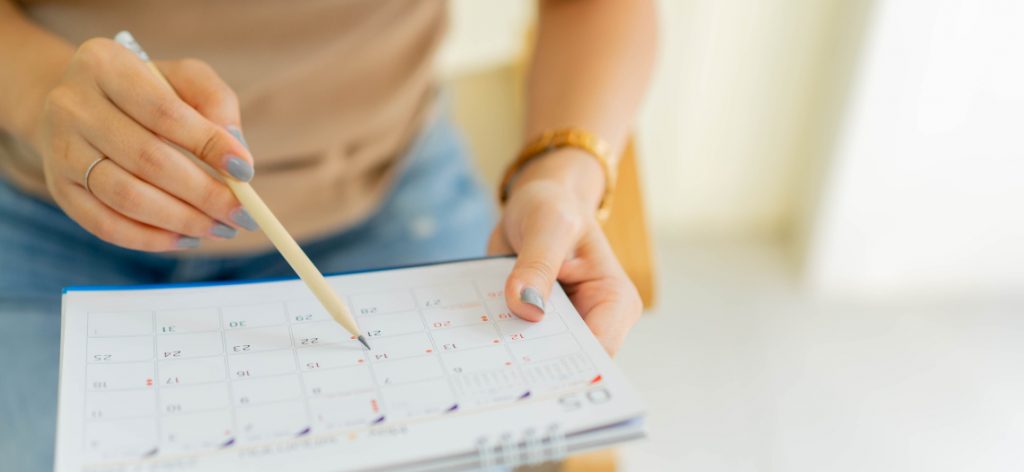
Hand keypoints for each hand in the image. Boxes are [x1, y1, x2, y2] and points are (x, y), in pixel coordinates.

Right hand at [30, 38, 255, 251]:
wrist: (81, 106)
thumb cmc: (147, 91)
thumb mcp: (184, 79)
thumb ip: (215, 102)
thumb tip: (236, 151)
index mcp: (104, 65)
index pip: (163, 112)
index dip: (208, 144)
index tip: (245, 171)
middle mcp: (71, 105)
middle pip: (147, 159)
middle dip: (203, 193)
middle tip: (242, 214)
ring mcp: (60, 149)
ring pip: (126, 197)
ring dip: (182, 220)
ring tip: (220, 228)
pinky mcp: (59, 189)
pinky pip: (105, 225)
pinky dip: (151, 239)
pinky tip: (186, 238)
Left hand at [487, 150, 642, 354]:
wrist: (536, 203)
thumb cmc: (554, 207)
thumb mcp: (548, 225)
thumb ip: (538, 265)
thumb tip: (526, 308)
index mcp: (615, 301)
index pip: (596, 350)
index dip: (566, 367)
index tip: (527, 374)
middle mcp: (594, 321)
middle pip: (566, 362)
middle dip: (533, 367)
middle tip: (492, 370)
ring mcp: (563, 327)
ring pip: (537, 359)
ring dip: (508, 357)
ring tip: (476, 357)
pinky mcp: (535, 325)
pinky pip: (515, 344)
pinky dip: (495, 340)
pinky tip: (470, 340)